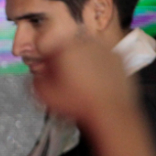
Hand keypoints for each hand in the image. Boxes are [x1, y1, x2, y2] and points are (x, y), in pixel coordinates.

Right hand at [32, 39, 155, 155]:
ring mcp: (105, 48)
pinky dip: (97, 64)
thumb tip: (38, 72)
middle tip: (63, 76)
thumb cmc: (76, 103)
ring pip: (85, 49)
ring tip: (81, 79)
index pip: (47, 44)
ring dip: (80, 59)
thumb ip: (36, 79)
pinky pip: (102, 57)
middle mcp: (85, 42)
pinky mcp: (119, 58)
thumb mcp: (45, 95)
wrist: (111, 113)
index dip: (44, 58)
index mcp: (65, 47)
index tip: (45, 70)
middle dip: (63, 57)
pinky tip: (96, 79)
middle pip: (67, 45)